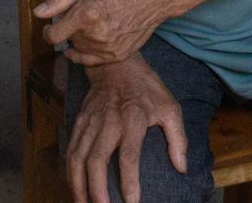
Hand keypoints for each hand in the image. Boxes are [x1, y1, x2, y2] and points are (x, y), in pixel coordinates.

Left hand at [36, 0, 176, 65]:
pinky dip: (88, 52)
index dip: (48, 31)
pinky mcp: (118, 55)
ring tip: (95, 22)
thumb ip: (60, 0)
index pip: (54, 35)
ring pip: (80, 50)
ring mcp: (108, 47)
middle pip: (68, 40)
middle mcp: (96, 35)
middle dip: (70, 28)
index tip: (51, 26)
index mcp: (86, 15)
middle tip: (84, 13)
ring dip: (80, 39)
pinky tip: (92, 40)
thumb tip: (38, 14)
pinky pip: (92, 60)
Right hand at [67, 55, 187, 202]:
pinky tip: (74, 186)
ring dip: (78, 183)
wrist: (116, 63)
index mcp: (132, 118)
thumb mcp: (170, 107)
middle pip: (96, 159)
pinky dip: (70, 170)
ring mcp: (90, 121)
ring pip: (78, 156)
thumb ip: (178, 138)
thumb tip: (182, 168)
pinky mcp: (79, 121)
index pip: (128, 155)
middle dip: (96, 189)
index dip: (129, 181)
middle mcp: (108, 121)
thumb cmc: (146, 87)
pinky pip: (71, 148)